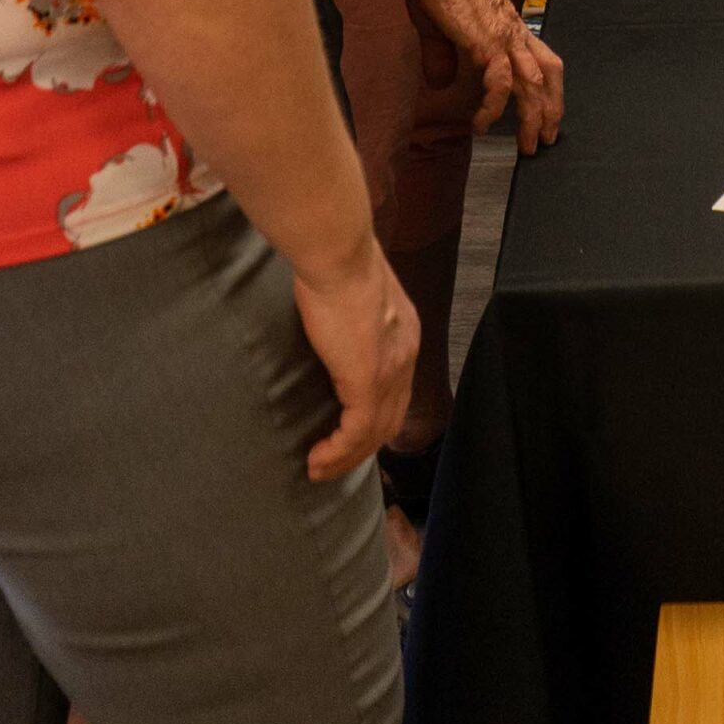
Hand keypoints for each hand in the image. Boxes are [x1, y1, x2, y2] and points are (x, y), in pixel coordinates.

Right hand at [293, 239, 419, 481]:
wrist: (339, 255)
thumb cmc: (337, 261)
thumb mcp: (352, 291)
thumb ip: (350, 311)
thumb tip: (329, 312)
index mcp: (404, 334)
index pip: (397, 389)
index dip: (375, 416)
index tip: (347, 432)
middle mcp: (405, 356)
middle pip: (391, 418)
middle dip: (362, 446)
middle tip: (332, 461)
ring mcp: (390, 372)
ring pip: (375, 433)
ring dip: (346, 458)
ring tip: (318, 469)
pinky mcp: (368, 383)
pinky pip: (356, 433)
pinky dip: (338, 453)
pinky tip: (317, 459)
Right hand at [405, 0, 565, 151]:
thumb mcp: (440, 28)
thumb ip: (443, 57)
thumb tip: (440, 83)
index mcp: (510, 29)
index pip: (544, 61)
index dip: (550, 89)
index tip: (547, 112)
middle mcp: (515, 35)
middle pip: (548, 76)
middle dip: (551, 110)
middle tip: (548, 139)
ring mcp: (504, 39)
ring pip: (532, 85)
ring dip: (533, 117)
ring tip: (529, 145)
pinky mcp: (487, 44)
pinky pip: (500, 84)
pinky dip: (494, 108)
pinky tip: (483, 124)